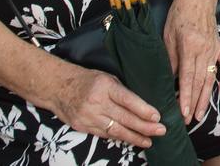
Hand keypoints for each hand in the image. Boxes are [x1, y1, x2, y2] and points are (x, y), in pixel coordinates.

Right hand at [51, 64, 165, 148]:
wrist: (58, 87)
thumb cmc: (86, 79)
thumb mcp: (106, 77)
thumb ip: (121, 91)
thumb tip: (142, 104)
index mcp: (105, 86)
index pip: (128, 100)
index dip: (143, 110)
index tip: (157, 116)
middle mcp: (97, 102)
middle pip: (124, 118)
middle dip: (144, 126)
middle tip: (161, 130)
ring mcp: (88, 117)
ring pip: (116, 130)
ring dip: (134, 137)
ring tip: (149, 141)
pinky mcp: (82, 127)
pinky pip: (104, 135)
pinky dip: (119, 138)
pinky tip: (131, 140)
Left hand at [163, 0, 219, 122]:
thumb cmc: (179, 14)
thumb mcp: (167, 35)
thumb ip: (170, 58)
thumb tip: (168, 79)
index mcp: (189, 46)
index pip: (187, 78)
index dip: (185, 97)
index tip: (183, 113)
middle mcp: (204, 50)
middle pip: (200, 82)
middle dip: (195, 103)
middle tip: (189, 121)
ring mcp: (214, 48)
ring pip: (211, 78)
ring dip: (206, 98)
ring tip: (202, 114)